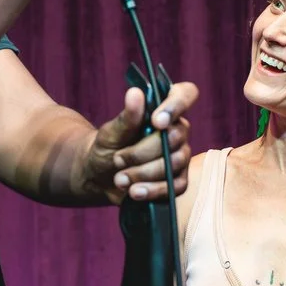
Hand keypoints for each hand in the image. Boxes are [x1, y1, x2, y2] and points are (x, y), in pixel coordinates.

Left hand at [83, 80, 197, 203]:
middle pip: (175, 137)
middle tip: (117, 159)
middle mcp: (176, 131)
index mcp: (163, 110)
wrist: (100, 176)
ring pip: (173, 164)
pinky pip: (174, 186)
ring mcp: (179, 156)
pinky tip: (134, 192)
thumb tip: (135, 93)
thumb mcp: (110, 132)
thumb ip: (126, 117)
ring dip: (143, 173)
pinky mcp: (177, 180)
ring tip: (119, 179)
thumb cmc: (107, 147)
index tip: (156, 122)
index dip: (176, 105)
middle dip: (142, 152)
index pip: (185, 94)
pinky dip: (152, 190)